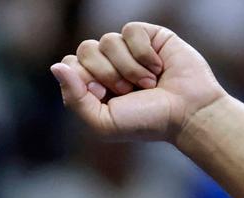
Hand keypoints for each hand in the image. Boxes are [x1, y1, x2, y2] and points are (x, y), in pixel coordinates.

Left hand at [50, 22, 225, 144]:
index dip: (85, 79)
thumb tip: (56, 66)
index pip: (70, 65)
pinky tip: (157, 67)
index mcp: (92, 85)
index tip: (105, 95)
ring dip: (128, 67)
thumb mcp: (103, 122)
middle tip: (128, 91)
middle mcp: (107, 65)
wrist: (187, 112)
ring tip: (148, 84)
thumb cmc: (146, 122)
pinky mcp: (147, 36)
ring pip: (107, 40)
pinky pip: (130, 30)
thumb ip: (75, 98)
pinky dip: (143, 53)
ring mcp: (127, 49)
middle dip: (106, 73)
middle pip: (85, 49)